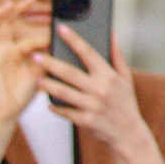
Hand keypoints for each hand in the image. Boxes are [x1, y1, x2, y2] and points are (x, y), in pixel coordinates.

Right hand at [0, 0, 41, 163]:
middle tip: (30, 0)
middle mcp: (0, 49)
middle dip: (15, 8)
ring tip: (9, 6)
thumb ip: (47, 51)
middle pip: (3, 22)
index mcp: (13, 50)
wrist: (9, 113)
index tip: (46, 9)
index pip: (20, 27)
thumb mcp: (42, 67)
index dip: (29, 16)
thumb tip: (59, 36)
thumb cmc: (22, 93)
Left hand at [45, 27, 164, 163]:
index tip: (61, 29)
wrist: (128, 134)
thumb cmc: (125, 104)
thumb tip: (112, 35)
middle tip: (35, 55)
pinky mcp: (85, 121)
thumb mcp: (126, 79)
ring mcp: (92, 105)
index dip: (74, 40)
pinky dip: (55, 107)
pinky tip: (46, 103)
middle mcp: (101, 89)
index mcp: (110, 76)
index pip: (89, 53)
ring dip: (48, 85)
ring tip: (36, 77)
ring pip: (64, 92)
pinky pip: (65, 112)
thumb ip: (117, 56)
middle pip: (71, 72)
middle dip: (51, 63)